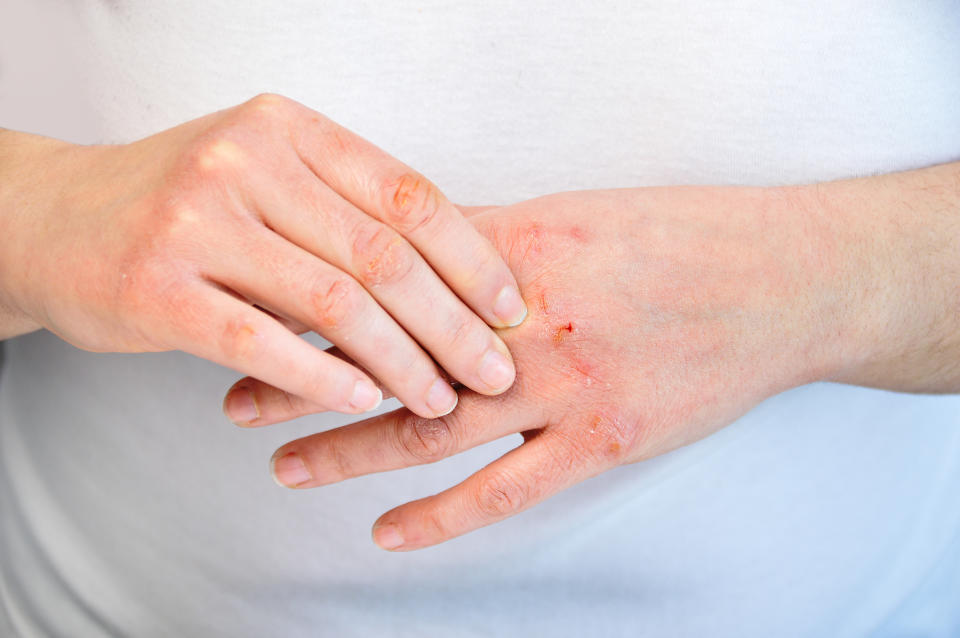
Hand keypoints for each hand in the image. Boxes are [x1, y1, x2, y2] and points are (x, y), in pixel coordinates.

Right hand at [0, 94, 526, 417]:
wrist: (53, 218)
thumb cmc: (182, 204)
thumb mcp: (265, 174)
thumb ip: (344, 206)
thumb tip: (458, 274)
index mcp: (288, 129)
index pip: (407, 195)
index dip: (470, 257)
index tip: (511, 308)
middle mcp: (244, 161)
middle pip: (381, 253)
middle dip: (452, 323)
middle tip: (493, 371)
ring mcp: (196, 222)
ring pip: (332, 301)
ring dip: (401, 360)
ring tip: (440, 399)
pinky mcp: (157, 287)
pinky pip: (260, 341)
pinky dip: (323, 376)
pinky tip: (366, 401)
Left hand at [251, 185, 849, 549]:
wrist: (780, 281)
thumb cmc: (679, 237)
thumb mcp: (577, 216)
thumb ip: (491, 241)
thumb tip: (413, 257)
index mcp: (517, 251)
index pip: (388, 280)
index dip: (318, 303)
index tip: (262, 315)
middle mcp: (528, 322)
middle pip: (392, 356)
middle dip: (306, 380)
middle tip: (237, 395)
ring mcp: (565, 388)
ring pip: (433, 427)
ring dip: (350, 448)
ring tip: (285, 463)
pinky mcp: (603, 440)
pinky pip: (506, 489)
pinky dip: (439, 516)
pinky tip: (385, 530)